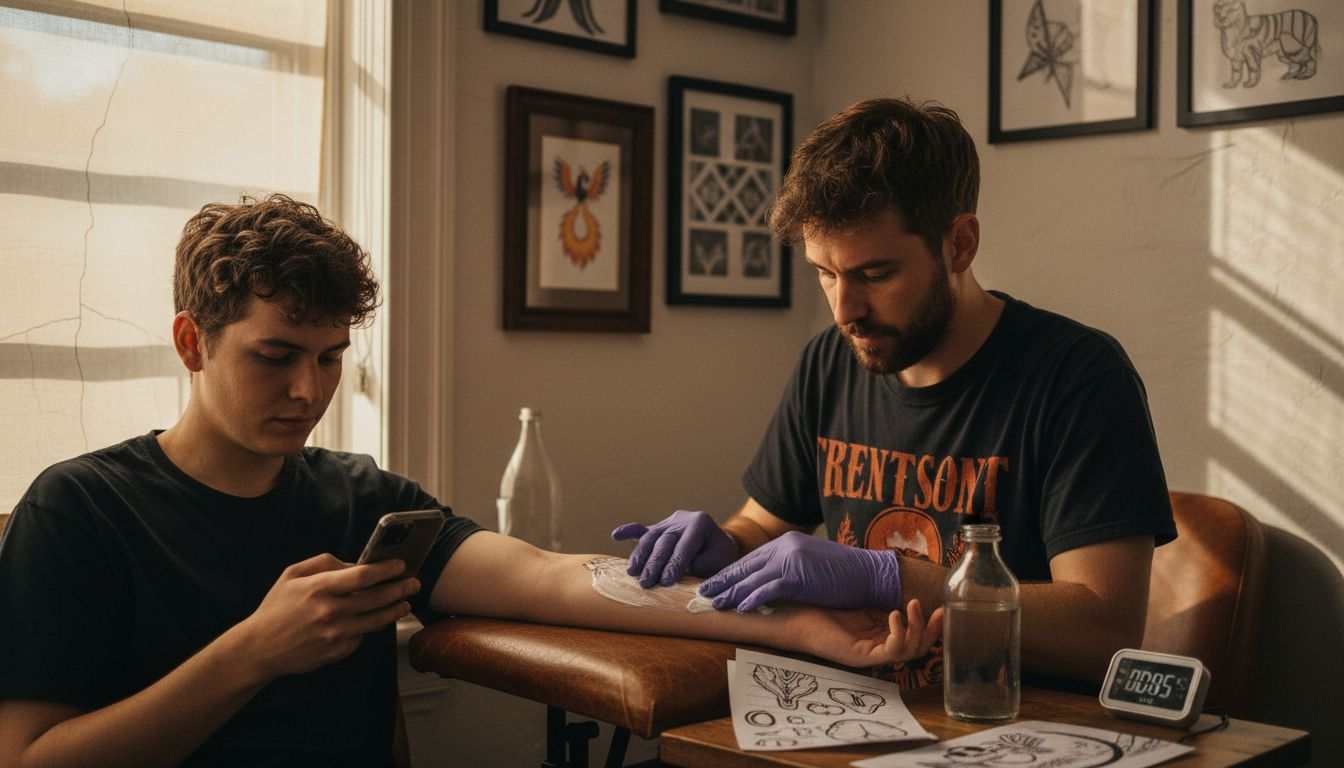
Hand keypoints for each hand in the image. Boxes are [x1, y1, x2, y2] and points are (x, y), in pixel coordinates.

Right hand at [237, 553, 419, 677]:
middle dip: (400, 589)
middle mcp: (330, 612)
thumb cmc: (277, 607)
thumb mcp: (293, 575)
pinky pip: (360, 637)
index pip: (363, 576)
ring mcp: (335, 634)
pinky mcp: (337, 652)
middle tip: (414, 583)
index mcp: (319, 588)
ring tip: (405, 603)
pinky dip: (367, 628)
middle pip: (376, 599)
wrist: (260, 648)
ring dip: (395, 611)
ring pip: (376, 621)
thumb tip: (355, 564)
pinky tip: (371, 621)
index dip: (386, 570)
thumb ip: (325, 564)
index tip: (400, 566)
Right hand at [611, 510, 739, 587]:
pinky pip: (642, 529)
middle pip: (664, 541)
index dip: (675, 564)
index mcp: (700, 523)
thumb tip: (687, 568)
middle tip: (646, 583)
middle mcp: (682, 519)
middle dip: (654, 563)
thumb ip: (704, 563)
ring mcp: (668, 522)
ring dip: (640, 555)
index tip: (665, 581)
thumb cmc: (720, 556)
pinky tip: (616, 535)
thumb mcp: (720, 560)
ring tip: (632, 572)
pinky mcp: (658, 528)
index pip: (684, 545)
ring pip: (650, 537)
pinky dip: (628, 531)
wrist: (719, 545)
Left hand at [698, 531, 900, 611]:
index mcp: (786, 544)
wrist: (869, 573)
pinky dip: (752, 599)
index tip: (714, 583)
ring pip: (752, 577)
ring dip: (731, 592)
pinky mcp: (798, 574)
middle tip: (702, 593)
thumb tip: (769, 587)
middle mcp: (784, 547)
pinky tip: (741, 609)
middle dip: (723, 580)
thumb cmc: (843, 575)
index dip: (730, 573)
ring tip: (715, 604)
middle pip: (745, 566)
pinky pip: (768, 588)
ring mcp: (791, 559)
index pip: (750, 560)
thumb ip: (788, 571)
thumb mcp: (810, 567)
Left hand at [787, 599, 943, 667]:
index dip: (932, 626)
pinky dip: (898, 633)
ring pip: (908, 652)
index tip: (943, 609)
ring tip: (912, 606)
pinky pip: (889, 652)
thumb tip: (908, 590)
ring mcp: (871, 656)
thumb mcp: (864, 603)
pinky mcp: (861, 657)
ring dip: (916, 628)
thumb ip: (884, 602)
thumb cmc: (827, 608)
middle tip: (937, 611)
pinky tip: (894, 614)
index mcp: (882, 637)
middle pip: (918, 649)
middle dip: (931, 630)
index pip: (916, 638)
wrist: (800, 615)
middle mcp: (879, 650)